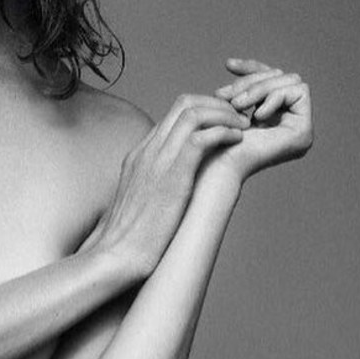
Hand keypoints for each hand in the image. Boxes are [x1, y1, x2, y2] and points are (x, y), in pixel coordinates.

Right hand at [81, 93, 249, 274]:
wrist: (116, 255)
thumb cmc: (129, 240)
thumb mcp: (139, 206)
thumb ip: (153, 190)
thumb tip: (168, 197)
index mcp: (139, 156)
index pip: (174, 117)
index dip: (205, 113)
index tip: (224, 126)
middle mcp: (147, 150)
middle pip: (184, 103)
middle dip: (218, 104)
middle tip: (239, 121)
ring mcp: (158, 159)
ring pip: (194, 112)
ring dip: (225, 114)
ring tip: (243, 128)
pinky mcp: (173, 174)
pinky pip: (202, 137)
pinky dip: (224, 132)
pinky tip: (237, 141)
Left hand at [210, 58, 312, 182]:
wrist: (217, 165)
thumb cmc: (215, 140)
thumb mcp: (226, 104)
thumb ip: (237, 86)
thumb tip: (231, 62)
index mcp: (273, 118)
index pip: (271, 79)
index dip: (252, 69)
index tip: (228, 65)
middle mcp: (291, 123)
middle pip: (281, 77)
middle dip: (253, 81)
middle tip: (227, 94)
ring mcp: (301, 129)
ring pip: (290, 81)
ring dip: (260, 89)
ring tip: (237, 105)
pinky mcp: (304, 132)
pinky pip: (299, 92)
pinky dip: (275, 98)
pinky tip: (256, 116)